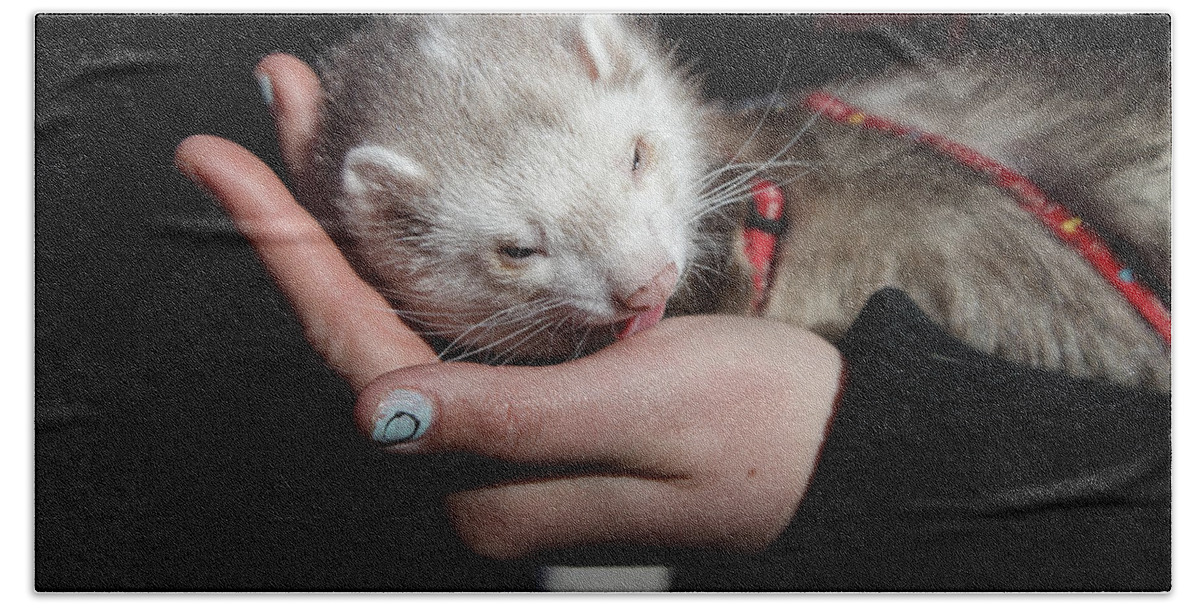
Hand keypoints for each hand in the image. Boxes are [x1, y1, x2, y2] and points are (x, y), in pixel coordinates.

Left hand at [175, 54, 843, 557]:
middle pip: (361, 324)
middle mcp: (475, 462)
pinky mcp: (534, 405)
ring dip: (353, 221)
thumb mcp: (637, 413)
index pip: (356, 348)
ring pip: (396, 316)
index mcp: (487, 473)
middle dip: (309, 211)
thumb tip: (378, 412)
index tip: (225, 157)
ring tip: (320, 126)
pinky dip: (415, 248)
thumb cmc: (756, 430)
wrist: (834, 447)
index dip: (285, 246)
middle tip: (284, 101)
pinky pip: (446, 321)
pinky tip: (398, 200)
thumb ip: (506, 422)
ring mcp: (501, 434)